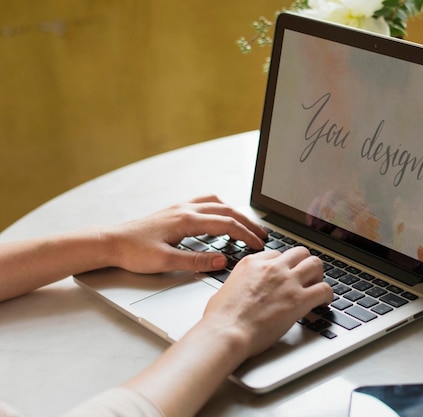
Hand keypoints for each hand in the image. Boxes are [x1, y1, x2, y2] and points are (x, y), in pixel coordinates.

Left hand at [103, 195, 266, 273]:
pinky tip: (220, 217)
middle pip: (227, 211)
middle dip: (248, 223)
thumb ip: (196, 261)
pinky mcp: (175, 210)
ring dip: (235, 213)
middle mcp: (186, 209)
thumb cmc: (133, 252)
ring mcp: (180, 207)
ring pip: (217, 204)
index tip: (258, 246)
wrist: (110, 242)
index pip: (226, 224)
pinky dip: (220, 208)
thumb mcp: (166, 262)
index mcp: (187, 220)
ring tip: (247, 226)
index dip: (246, 235)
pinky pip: (204, 202)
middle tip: (262, 235)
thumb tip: (223, 260)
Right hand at [202, 246, 332, 357]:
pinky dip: (327, 295)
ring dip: (318, 275)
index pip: (278, 254)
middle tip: (306, 277)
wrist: (226, 331)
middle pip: (300, 253)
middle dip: (305, 264)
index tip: (287, 275)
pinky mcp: (299, 299)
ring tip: (316, 287)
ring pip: (316, 264)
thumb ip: (242, 283)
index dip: (285, 265)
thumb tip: (244, 289)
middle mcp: (273, 267)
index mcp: (253, 263)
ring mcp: (288, 281)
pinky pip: (324, 289)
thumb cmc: (221, 318)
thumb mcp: (227, 288)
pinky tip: (323, 302)